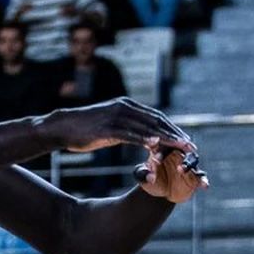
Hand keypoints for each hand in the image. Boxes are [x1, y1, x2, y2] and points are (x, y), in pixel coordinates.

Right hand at [43, 94, 192, 159]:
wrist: (62, 127)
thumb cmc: (87, 130)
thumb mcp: (111, 127)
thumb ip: (128, 129)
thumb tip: (144, 138)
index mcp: (127, 106)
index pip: (157, 116)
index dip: (173, 128)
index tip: (187, 140)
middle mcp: (124, 107)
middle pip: (156, 120)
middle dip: (176, 133)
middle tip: (191, 146)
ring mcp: (116, 116)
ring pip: (147, 126)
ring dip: (166, 137)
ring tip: (181, 147)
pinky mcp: (107, 128)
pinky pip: (130, 134)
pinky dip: (144, 139)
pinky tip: (156, 145)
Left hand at [138, 137, 207, 202]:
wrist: (161, 192)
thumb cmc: (150, 180)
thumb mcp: (143, 177)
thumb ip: (144, 175)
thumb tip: (150, 177)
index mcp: (163, 148)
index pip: (162, 143)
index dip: (159, 144)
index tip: (154, 145)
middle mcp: (178, 153)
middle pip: (181, 147)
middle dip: (179, 147)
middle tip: (177, 146)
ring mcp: (188, 164)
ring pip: (192, 160)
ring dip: (187, 163)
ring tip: (181, 169)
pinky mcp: (195, 177)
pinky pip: (201, 177)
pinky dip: (203, 180)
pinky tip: (204, 185)